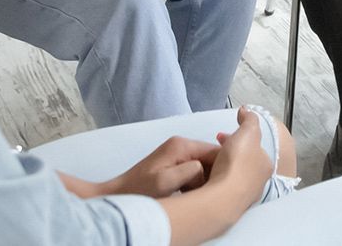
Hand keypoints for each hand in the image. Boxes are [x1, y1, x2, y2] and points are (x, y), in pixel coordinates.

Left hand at [104, 135, 221, 197]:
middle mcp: (181, 145)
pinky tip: (187, 194)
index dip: (223, 169)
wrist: (119, 195)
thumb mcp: (165, 182)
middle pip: (212, 158)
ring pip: (205, 165)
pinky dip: (196, 183)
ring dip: (204, 181)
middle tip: (204, 192)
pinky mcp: (174, 163)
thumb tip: (204, 169)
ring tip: (194, 194)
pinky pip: (195, 171)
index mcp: (181, 145)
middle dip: (213, 175)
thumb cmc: (137, 192)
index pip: (217, 151)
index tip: (221, 186)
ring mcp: (177, 153)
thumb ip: (189, 171)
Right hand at [202, 107, 274, 208]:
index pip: (252, 148)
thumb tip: (247, 110)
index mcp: (266, 165)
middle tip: (213, 148)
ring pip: (233, 176)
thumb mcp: (247, 132)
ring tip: (207, 162)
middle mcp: (259, 182)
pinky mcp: (229, 207)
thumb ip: (249, 119)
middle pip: (243, 162)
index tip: (221, 136)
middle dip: (229, 152)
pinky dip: (216, 181)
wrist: (223, 198)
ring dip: (222, 166)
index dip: (236, 138)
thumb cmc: (237, 163)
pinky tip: (207, 180)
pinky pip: (222, 189)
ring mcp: (245, 197)